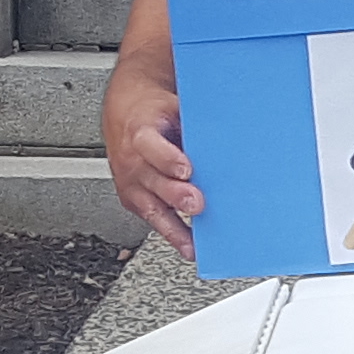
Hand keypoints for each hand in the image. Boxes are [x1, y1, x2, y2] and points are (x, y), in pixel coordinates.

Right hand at [107, 87, 203, 253]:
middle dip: (175, 195)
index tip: (186, 170)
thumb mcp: (173, 107)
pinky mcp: (133, 200)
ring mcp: (131, 184)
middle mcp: (132, 161)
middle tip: (197, 204)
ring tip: (192, 244)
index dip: (168, 159)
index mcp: (141, 133)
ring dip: (173, 228)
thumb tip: (228, 137)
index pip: (151, 147)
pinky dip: (171, 234)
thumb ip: (194, 125)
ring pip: (151, 208)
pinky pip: (153, 219)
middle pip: (153, 182)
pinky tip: (188, 246)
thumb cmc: (154, 113)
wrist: (125, 115)